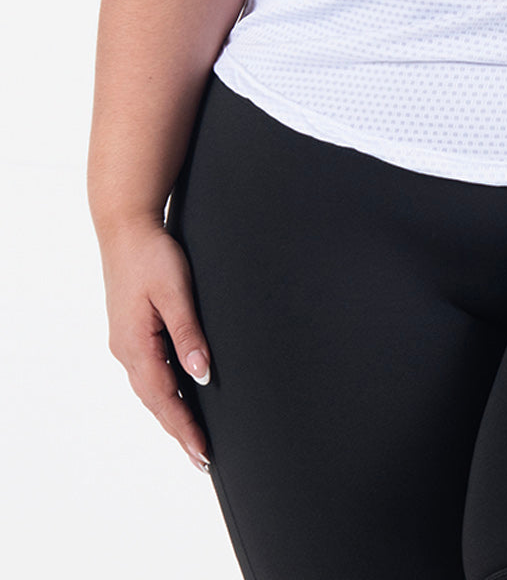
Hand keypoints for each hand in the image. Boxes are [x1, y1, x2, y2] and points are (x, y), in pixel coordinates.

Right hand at [98, 218, 212, 471]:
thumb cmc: (153, 254)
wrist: (126, 226)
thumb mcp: (176, 291)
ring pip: (151, 389)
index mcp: (136, 344)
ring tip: (194, 437)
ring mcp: (126, 342)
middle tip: (203, 458)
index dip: (184, 428)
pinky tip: (178, 396)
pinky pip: (149, 372)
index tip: (203, 454)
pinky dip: (164, 392)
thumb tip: (202, 374)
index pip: (164, 399)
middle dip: (179, 430)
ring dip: (171, 414)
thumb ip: (188, 333)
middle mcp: (126, 350)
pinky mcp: (131, 331)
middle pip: (155, 401)